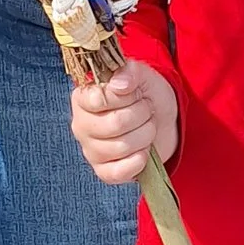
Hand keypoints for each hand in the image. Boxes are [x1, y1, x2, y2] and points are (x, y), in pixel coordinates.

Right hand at [71, 61, 177, 183]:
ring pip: (122, 148)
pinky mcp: (104, 172)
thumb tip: (120, 84)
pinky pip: (119, 172)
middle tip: (147, 110)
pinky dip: (139, 160)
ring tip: (147, 127)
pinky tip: (144, 150)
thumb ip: (129, 72)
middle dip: (142, 115)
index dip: (126, 96)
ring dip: (145, 135)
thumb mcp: (141, 75)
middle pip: (115, 124)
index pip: (99, 99)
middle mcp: (81, 125)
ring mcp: (91, 151)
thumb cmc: (144, 94)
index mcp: (83, 98)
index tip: (135, 92)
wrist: (162, 118)